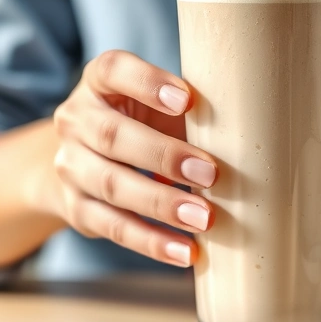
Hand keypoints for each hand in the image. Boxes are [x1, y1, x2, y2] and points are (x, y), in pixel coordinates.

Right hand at [47, 50, 217, 266]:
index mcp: (98, 83)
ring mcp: (71, 166)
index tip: (187, 99)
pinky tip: (186, 251)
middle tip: (211, 173)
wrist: (82, 160)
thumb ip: (188, 110)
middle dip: (164, 156)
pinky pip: (114, 227)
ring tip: (204, 218)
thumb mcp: (156, 105)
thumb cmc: (142, 123)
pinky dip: (152, 241)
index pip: (113, 70)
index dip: (147, 82)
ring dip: (162, 204)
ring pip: (112, 185)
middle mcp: (76, 120)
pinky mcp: (77, 209)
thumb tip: (249, 130)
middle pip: (112, 136)